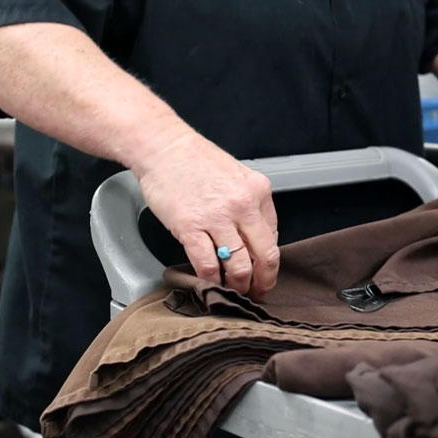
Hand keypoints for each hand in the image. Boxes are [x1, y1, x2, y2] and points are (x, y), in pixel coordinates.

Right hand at [133, 132, 278, 297]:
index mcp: (259, 191)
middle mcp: (243, 205)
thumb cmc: (195, 160)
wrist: (163, 146)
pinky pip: (208, 264)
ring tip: (234, 291)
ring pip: (239, 265)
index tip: (264, 272)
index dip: (269, 261)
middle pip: (265, 256)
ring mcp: (217, 217)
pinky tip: (210, 282)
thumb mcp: (238, 176)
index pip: (274, 237)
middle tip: (257, 292)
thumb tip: (255, 239)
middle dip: (263, 281)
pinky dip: (211, 279)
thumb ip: (251, 206)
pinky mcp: (190, 226)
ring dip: (238, 285)